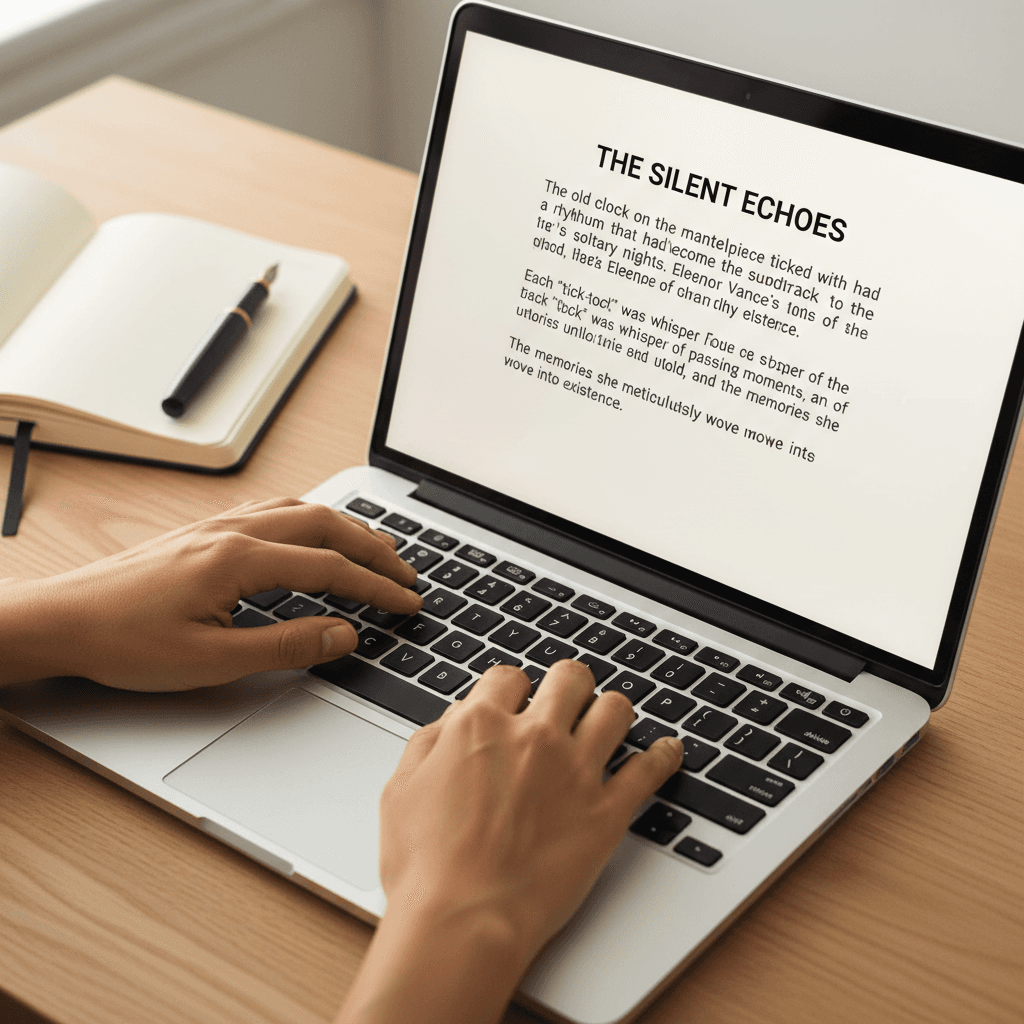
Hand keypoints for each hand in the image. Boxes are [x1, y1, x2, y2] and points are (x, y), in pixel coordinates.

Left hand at [0, 497, 419, 689]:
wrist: (62, 619)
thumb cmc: (123, 641)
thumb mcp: (211, 661)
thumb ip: (285, 645)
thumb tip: (341, 634)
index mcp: (239, 560)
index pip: (330, 568)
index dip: (376, 588)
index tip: (406, 603)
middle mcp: (234, 532)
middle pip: (326, 525)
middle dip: (374, 548)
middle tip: (407, 574)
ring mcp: (218, 526)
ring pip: (301, 510)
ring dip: (346, 528)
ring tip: (375, 550)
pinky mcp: (205, 532)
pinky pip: (274, 510)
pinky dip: (311, 519)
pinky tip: (314, 533)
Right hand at [336, 660, 682, 1023]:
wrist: (461, 920)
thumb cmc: (425, 866)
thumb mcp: (401, 789)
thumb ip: (429, 742)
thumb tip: (453, 721)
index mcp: (480, 725)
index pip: (508, 676)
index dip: (512, 688)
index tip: (517, 700)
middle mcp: (534, 736)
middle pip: (569, 677)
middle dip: (567, 684)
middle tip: (566, 700)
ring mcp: (576, 771)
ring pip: (614, 709)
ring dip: (611, 710)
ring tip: (609, 719)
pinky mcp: (607, 811)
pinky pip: (650, 769)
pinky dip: (664, 756)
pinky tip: (669, 751)